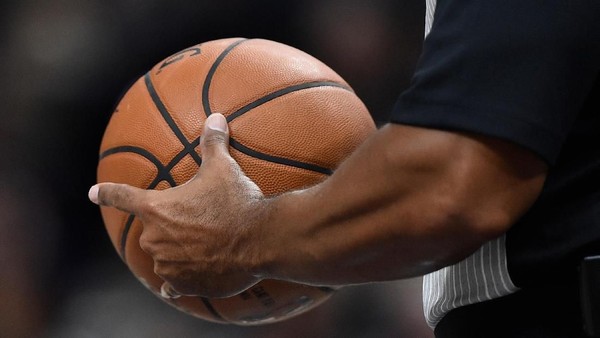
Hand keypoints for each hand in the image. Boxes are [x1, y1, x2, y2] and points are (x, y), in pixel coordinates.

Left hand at [89, 113, 268, 297]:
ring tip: (203, 246)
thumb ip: (213, 143)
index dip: (106, 194)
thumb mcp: (223, 168)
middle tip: (199, 222)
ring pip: (163, 257)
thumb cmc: (237, 202)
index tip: (93, 193)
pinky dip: (178, 281)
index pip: (122, 196)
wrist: (259, 240)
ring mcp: (166, 265)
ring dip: (176, 253)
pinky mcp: (183, 285)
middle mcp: (154, 238)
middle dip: (169, 226)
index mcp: (156, 208)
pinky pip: (172, 285)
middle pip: (151, 230)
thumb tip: (215, 117)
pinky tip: (188, 279)